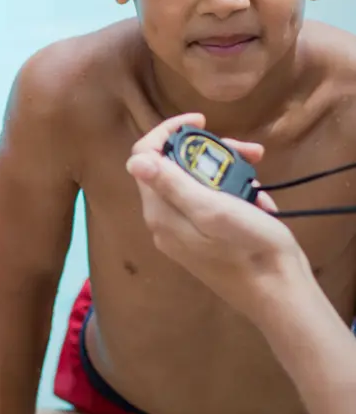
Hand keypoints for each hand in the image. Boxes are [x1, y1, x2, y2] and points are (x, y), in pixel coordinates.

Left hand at [126, 112, 311, 316]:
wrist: (278, 293)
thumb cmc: (249, 248)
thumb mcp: (212, 209)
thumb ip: (172, 184)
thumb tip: (135, 160)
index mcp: (160, 211)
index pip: (144, 157)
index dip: (168, 132)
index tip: (201, 120)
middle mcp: (164, 219)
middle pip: (173, 166)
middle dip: (209, 151)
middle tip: (247, 150)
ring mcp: (182, 229)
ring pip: (195, 181)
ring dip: (227, 170)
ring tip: (259, 174)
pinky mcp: (201, 236)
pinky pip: (209, 201)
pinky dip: (233, 192)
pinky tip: (259, 200)